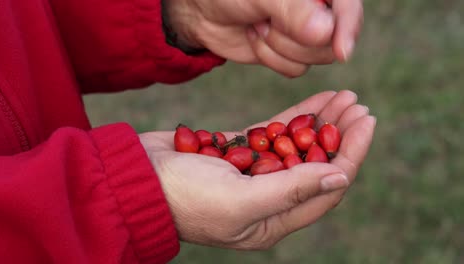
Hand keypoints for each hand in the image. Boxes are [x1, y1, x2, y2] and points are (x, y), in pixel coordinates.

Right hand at [139, 90, 375, 248]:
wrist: (137, 177)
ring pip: (298, 146)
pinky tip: (315, 101)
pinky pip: (275, 133)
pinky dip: (295, 117)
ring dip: (321, 122)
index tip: (365, 123)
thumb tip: (341, 177)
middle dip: (339, 135)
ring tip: (344, 97)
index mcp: (273, 221)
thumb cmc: (185, 197)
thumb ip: (292, 190)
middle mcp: (268, 199)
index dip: (350, 155)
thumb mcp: (241, 201)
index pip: (325, 189)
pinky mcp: (239, 151)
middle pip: (315, 165)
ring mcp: (253, 173)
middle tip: (358, 105)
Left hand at [163, 0, 362, 76]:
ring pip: (315, 57)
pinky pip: (296, 69)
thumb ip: (293, 11)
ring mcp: (308, 32)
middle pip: (333, 39)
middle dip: (294, 37)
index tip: (341, 50)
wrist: (203, 11)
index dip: (348, 27)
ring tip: (258, 23)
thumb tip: (326, 33)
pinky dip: (271, 58)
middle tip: (265, 18)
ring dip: (279, 47)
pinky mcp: (292, 53)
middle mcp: (319, 9)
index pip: (349, 6)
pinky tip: (256, 37)